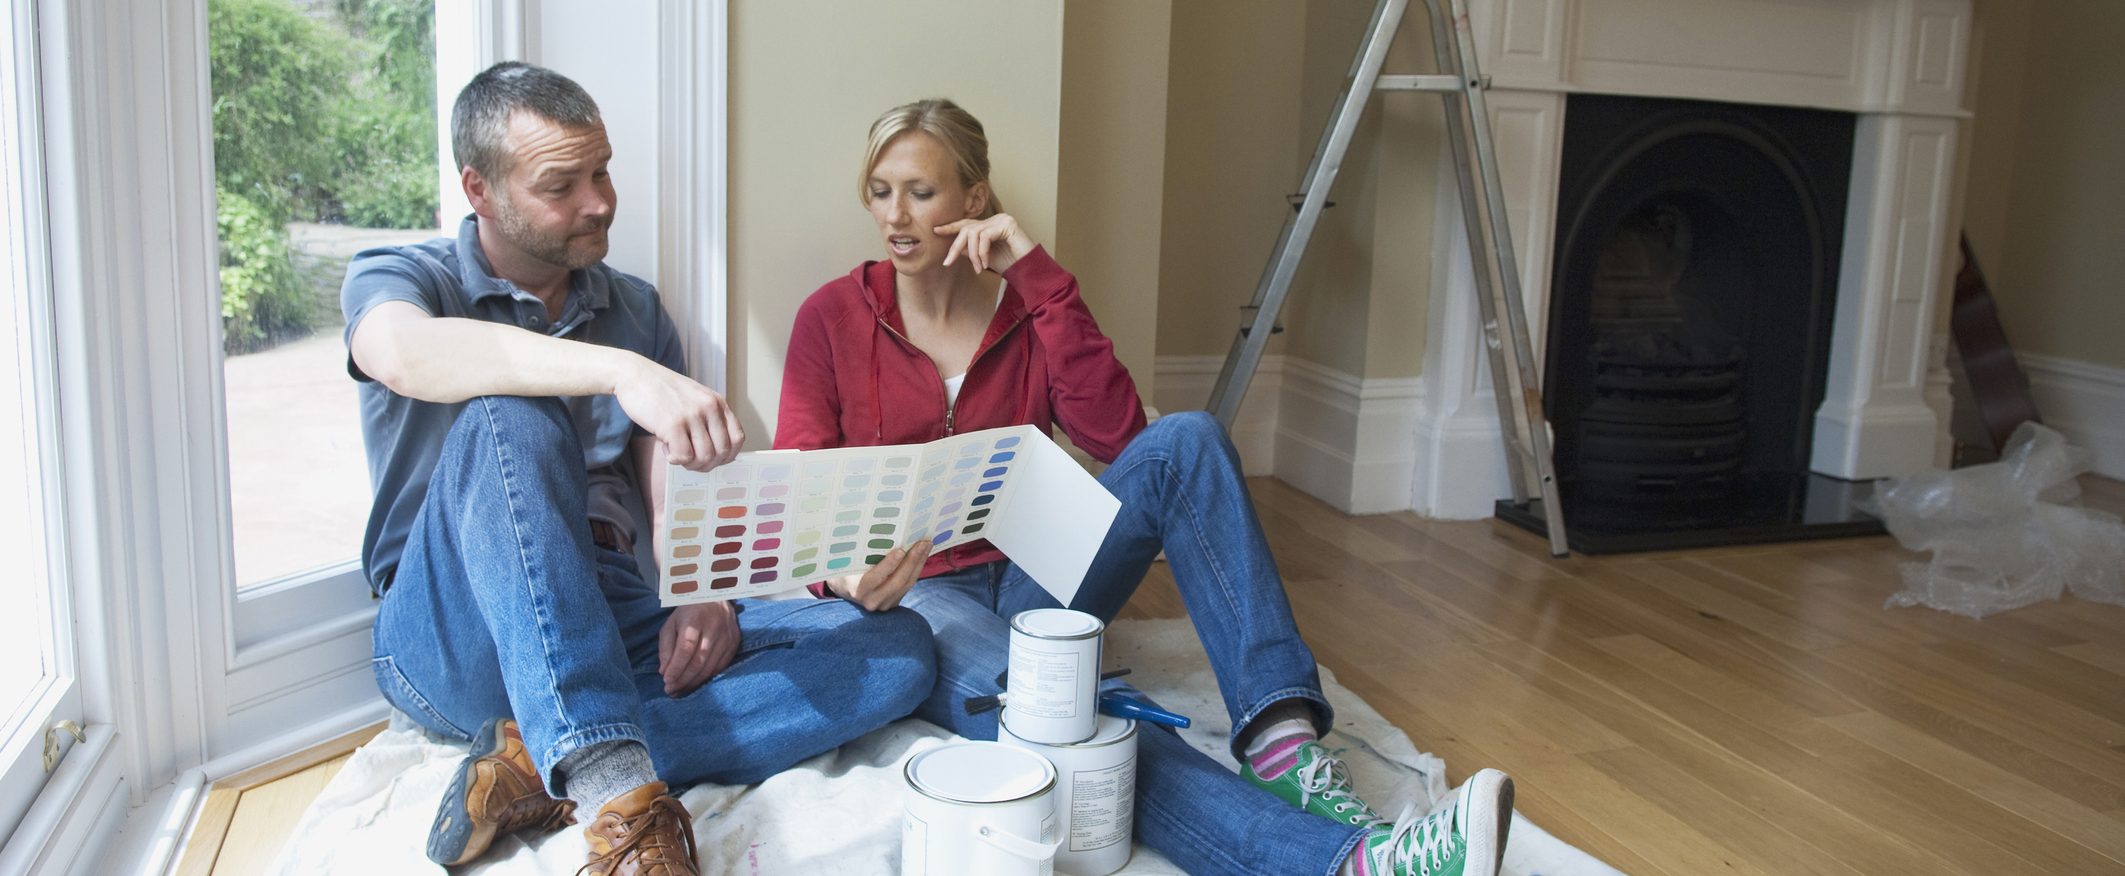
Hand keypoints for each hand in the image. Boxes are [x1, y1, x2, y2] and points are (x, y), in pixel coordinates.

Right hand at [612, 357, 744, 471]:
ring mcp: (692, 415)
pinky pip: (684, 456)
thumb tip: (716, 454)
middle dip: (706, 464)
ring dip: (690, 463)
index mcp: (717, 402)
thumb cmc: (661, 389)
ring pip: (704, 458)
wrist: (634, 374)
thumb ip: (708, 419)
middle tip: (689, 460)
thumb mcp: (695, 398)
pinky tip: (666, 448)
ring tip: (675, 451)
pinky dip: (675, 459)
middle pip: (722, 453)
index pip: (737, 439)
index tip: (712, 459)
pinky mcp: (672, 424)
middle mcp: (709, 407)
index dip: (726, 456)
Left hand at [658, 602, 739, 696]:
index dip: (676, 667)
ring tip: (679, 690)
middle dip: (683, 679)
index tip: (666, 681)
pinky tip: (694, 682)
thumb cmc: (689, 613)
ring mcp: (727, 637)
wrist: (716, 598)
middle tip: (670, 690)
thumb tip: (664, 672)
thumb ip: (666, 648)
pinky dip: (706, 678)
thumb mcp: (671, 624)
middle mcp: (714, 628)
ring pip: (710, 667)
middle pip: (698, 661)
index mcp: (695, 619)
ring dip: (693, 682)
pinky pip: (720, 667)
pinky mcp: (734, 644)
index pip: (686, 648)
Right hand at [826, 540, 933, 611]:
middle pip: (896, 582)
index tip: (900, 550)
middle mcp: (872, 601)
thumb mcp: (849, 561)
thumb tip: (882, 530)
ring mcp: (884, 604)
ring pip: (906, 584)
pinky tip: (922, 554)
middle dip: (911, 561)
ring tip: (926, 545)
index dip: (888, 565)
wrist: (846, 588)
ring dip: (918, 563)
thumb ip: (862, 553)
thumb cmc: (846, 568)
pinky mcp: (894, 602)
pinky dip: (916, 568)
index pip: (874, 578)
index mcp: (857, 590)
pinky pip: (909, 585)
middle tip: (921, 543)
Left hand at [937, 214, 1034, 274]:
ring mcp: (1002, 219)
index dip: (951, 227)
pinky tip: (985, 263)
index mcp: (990, 225)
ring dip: (972, 254)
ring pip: (974, 233)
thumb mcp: (985, 258)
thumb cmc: (1010, 265)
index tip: (936, 230)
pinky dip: (982, 252)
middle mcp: (996, 219)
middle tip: (948, 263)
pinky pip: (985, 236)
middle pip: (967, 228)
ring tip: (978, 268)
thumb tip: (955, 248)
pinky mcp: (1008, 224)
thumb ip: (971, 250)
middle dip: (955, 246)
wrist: (1029, 271)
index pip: (967, 223)